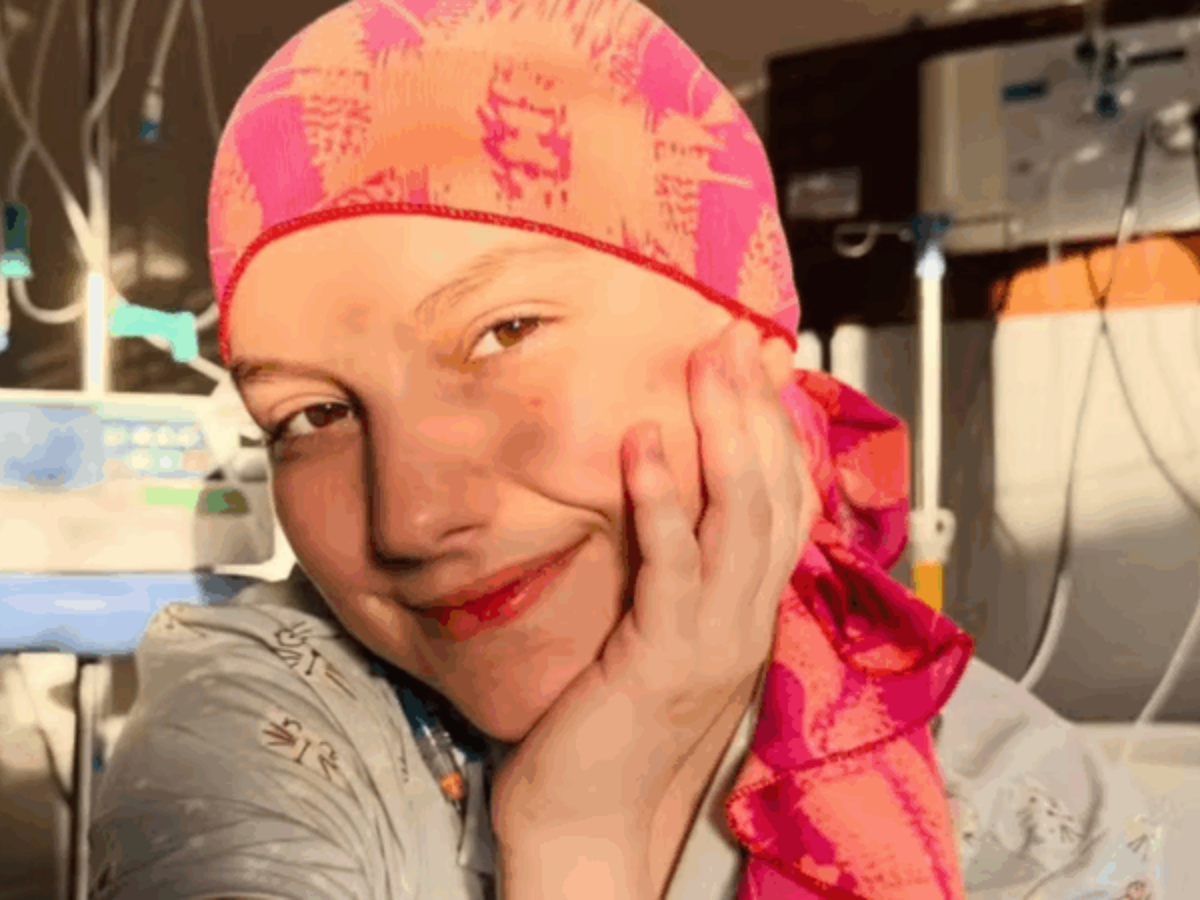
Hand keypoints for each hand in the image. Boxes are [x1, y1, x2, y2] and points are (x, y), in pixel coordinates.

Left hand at [491, 319, 817, 897]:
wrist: (590, 827)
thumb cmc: (614, 731)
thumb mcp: (660, 639)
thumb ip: (677, 577)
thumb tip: (666, 508)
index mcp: (749, 614)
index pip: (787, 508)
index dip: (780, 433)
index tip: (762, 367)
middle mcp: (748, 621)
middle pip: (774, 496)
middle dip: (757, 411)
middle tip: (736, 339)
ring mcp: (715, 640)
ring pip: (742, 517)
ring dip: (724, 433)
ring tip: (706, 364)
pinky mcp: (664, 656)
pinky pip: (673, 564)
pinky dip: (663, 498)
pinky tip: (644, 442)